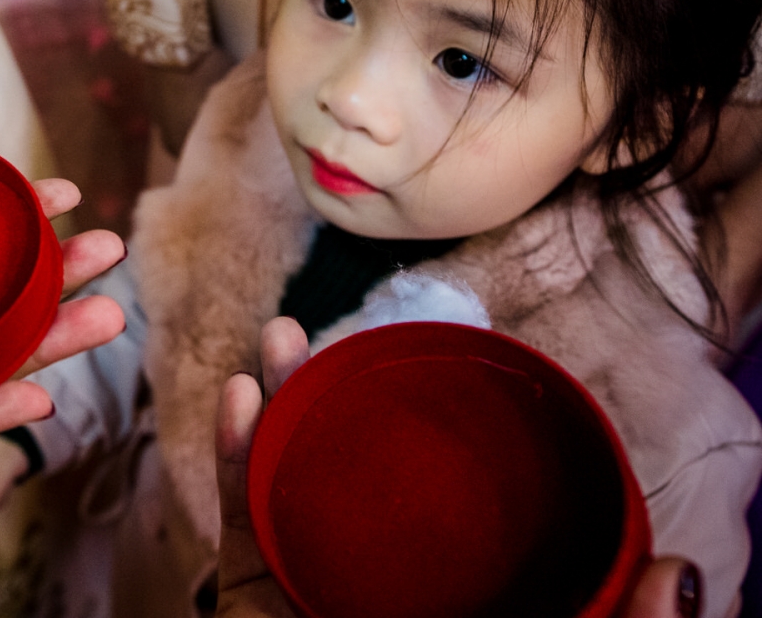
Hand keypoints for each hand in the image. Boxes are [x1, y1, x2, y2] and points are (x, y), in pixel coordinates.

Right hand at [212, 320, 706, 617]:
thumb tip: (685, 574)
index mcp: (444, 602)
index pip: (436, 512)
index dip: (421, 436)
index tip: (425, 367)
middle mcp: (372, 590)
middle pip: (346, 479)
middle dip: (329, 397)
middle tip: (323, 329)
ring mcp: (309, 597)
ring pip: (284, 487)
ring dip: (274, 406)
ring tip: (278, 340)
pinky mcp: (255, 608)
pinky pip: (239, 529)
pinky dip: (233, 460)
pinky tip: (241, 400)